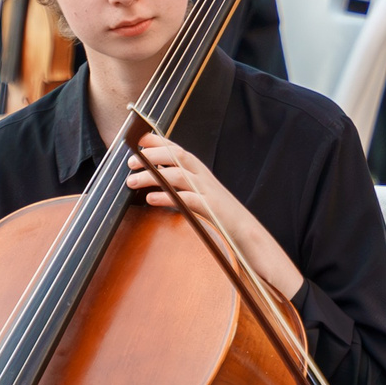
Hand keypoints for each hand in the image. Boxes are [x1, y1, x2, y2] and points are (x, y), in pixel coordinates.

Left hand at [125, 131, 303, 300]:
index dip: (159, 143)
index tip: (138, 140)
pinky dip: (167, 197)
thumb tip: (158, 190)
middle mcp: (207, 181)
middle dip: (152, 154)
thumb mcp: (204, 204)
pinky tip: (150, 199)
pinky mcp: (213, 211)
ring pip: (179, 175)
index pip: (180, 151)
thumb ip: (185, 194)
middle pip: (178, 156)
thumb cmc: (226, 225)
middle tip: (129, 161)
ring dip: (153, 175)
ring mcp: (211, 194)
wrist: (256, 244)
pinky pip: (188, 200)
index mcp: (204, 177)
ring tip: (132, 181)